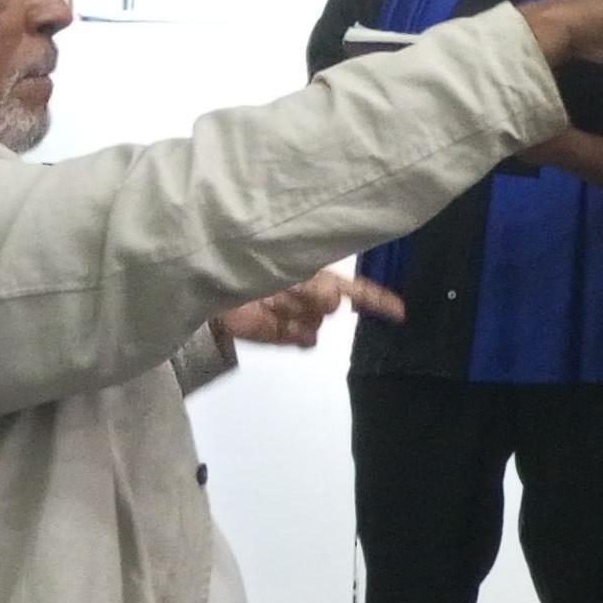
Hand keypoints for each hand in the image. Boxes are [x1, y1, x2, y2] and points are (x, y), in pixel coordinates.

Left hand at [214, 270, 404, 349]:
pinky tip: (274, 317)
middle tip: (285, 287)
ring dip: (291, 311)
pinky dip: (291, 332)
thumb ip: (313, 283)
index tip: (400, 313)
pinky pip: (301, 339)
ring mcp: (297, 317)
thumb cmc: (246, 263)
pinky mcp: (280, 336)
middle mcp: (311, 295)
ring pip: (312, 323)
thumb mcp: (284, 265)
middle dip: (312, 297)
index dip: (378, 300)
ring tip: (265, 298)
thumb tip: (336, 301)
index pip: (357, 288)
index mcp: (316, 272)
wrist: (202, 282)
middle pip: (329, 303)